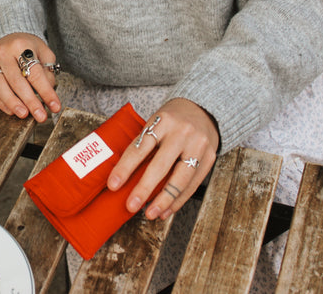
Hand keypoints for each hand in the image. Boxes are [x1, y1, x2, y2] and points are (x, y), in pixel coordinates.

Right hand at [0, 33, 60, 121]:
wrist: (9, 38)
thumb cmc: (28, 47)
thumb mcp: (44, 52)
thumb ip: (48, 72)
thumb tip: (48, 92)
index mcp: (21, 45)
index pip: (35, 73)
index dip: (46, 92)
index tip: (55, 106)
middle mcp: (3, 53)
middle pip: (17, 81)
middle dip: (30, 101)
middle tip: (40, 116)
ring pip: (0, 87)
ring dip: (13, 103)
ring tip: (24, 114)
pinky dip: (2, 103)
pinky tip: (12, 111)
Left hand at [107, 98, 218, 219]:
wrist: (203, 109)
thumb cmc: (171, 120)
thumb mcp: (155, 122)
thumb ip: (142, 143)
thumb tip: (120, 175)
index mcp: (162, 120)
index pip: (140, 147)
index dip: (125, 168)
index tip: (113, 185)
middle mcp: (181, 132)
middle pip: (160, 165)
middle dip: (144, 188)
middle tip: (131, 206)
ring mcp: (198, 145)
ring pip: (180, 179)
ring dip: (164, 200)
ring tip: (150, 213)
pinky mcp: (209, 158)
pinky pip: (193, 184)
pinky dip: (178, 200)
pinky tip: (166, 210)